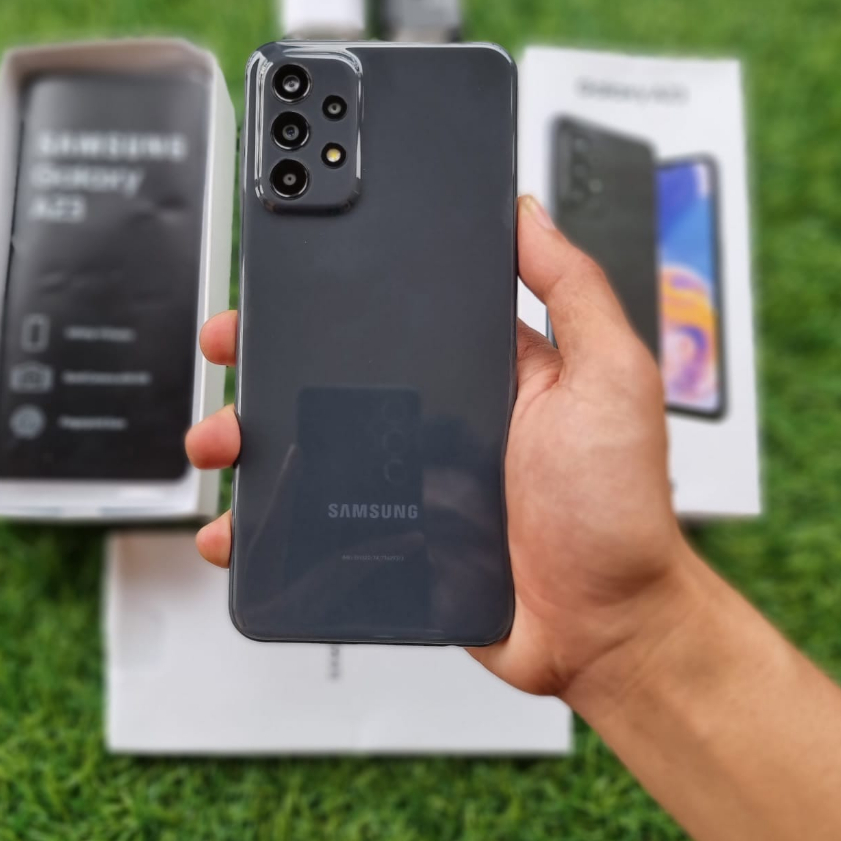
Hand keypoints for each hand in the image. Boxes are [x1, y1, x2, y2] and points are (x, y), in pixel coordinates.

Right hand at [186, 195, 686, 699]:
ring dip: (249, 436)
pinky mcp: (385, 534)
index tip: (288, 275)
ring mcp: (403, 477)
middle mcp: (434, 416)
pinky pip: (308, 521)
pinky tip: (236, 525)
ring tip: (223, 439)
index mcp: (478, 369)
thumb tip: (526, 213)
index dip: (337, 290)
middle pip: (330, 373)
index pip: (393, 311)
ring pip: (305, 445)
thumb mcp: (611, 377)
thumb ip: (574, 290)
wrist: (602, 626)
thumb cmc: (616, 508)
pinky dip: (262, 523)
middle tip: (231, 348)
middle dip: (266, 356)